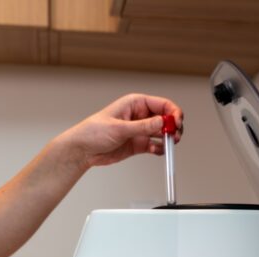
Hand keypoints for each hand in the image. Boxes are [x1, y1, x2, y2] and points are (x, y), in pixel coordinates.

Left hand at [61, 93, 182, 169]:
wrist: (83, 150)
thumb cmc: (93, 132)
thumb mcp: (119, 128)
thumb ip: (142, 126)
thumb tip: (161, 122)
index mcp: (136, 104)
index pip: (162, 104)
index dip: (173, 112)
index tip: (176, 122)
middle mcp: (140, 116)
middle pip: (166, 118)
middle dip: (173, 126)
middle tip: (175, 135)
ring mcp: (140, 131)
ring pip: (163, 133)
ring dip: (169, 139)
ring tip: (169, 144)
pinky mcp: (139, 144)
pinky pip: (156, 146)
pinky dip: (160, 149)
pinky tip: (158, 151)